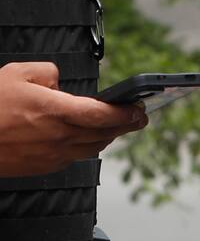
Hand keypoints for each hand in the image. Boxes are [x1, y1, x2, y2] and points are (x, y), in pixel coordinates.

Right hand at [0, 62, 146, 177]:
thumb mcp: (17, 73)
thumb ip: (48, 73)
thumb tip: (61, 83)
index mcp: (55, 111)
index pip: (103, 115)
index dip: (126, 114)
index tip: (140, 110)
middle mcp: (57, 136)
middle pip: (104, 134)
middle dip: (125, 126)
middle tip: (138, 118)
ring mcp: (50, 155)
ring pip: (91, 148)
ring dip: (107, 137)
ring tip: (115, 126)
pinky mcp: (41, 167)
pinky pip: (73, 157)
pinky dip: (85, 147)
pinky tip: (85, 138)